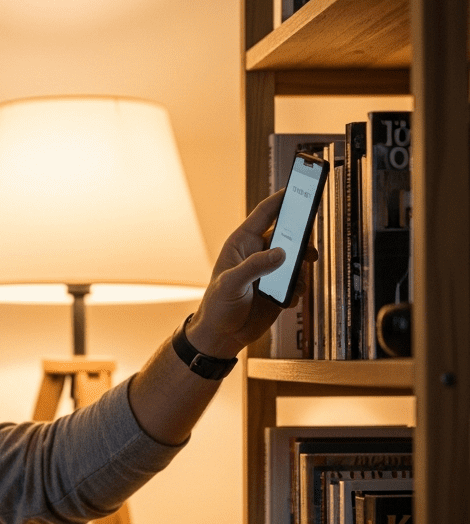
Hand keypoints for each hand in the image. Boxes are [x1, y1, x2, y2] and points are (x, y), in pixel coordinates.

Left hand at [186, 189, 316, 357]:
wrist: (221, 336)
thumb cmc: (216, 307)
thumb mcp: (230, 284)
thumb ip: (255, 267)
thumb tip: (282, 253)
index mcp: (242, 244)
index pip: (265, 213)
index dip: (282, 198)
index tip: (300, 186)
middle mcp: (257, 253)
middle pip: (287, 233)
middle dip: (301, 238)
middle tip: (308, 247)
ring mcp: (269, 270)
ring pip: (297, 257)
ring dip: (302, 267)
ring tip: (297, 281)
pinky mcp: (279, 288)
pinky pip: (298, 281)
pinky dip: (299, 288)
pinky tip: (290, 298)